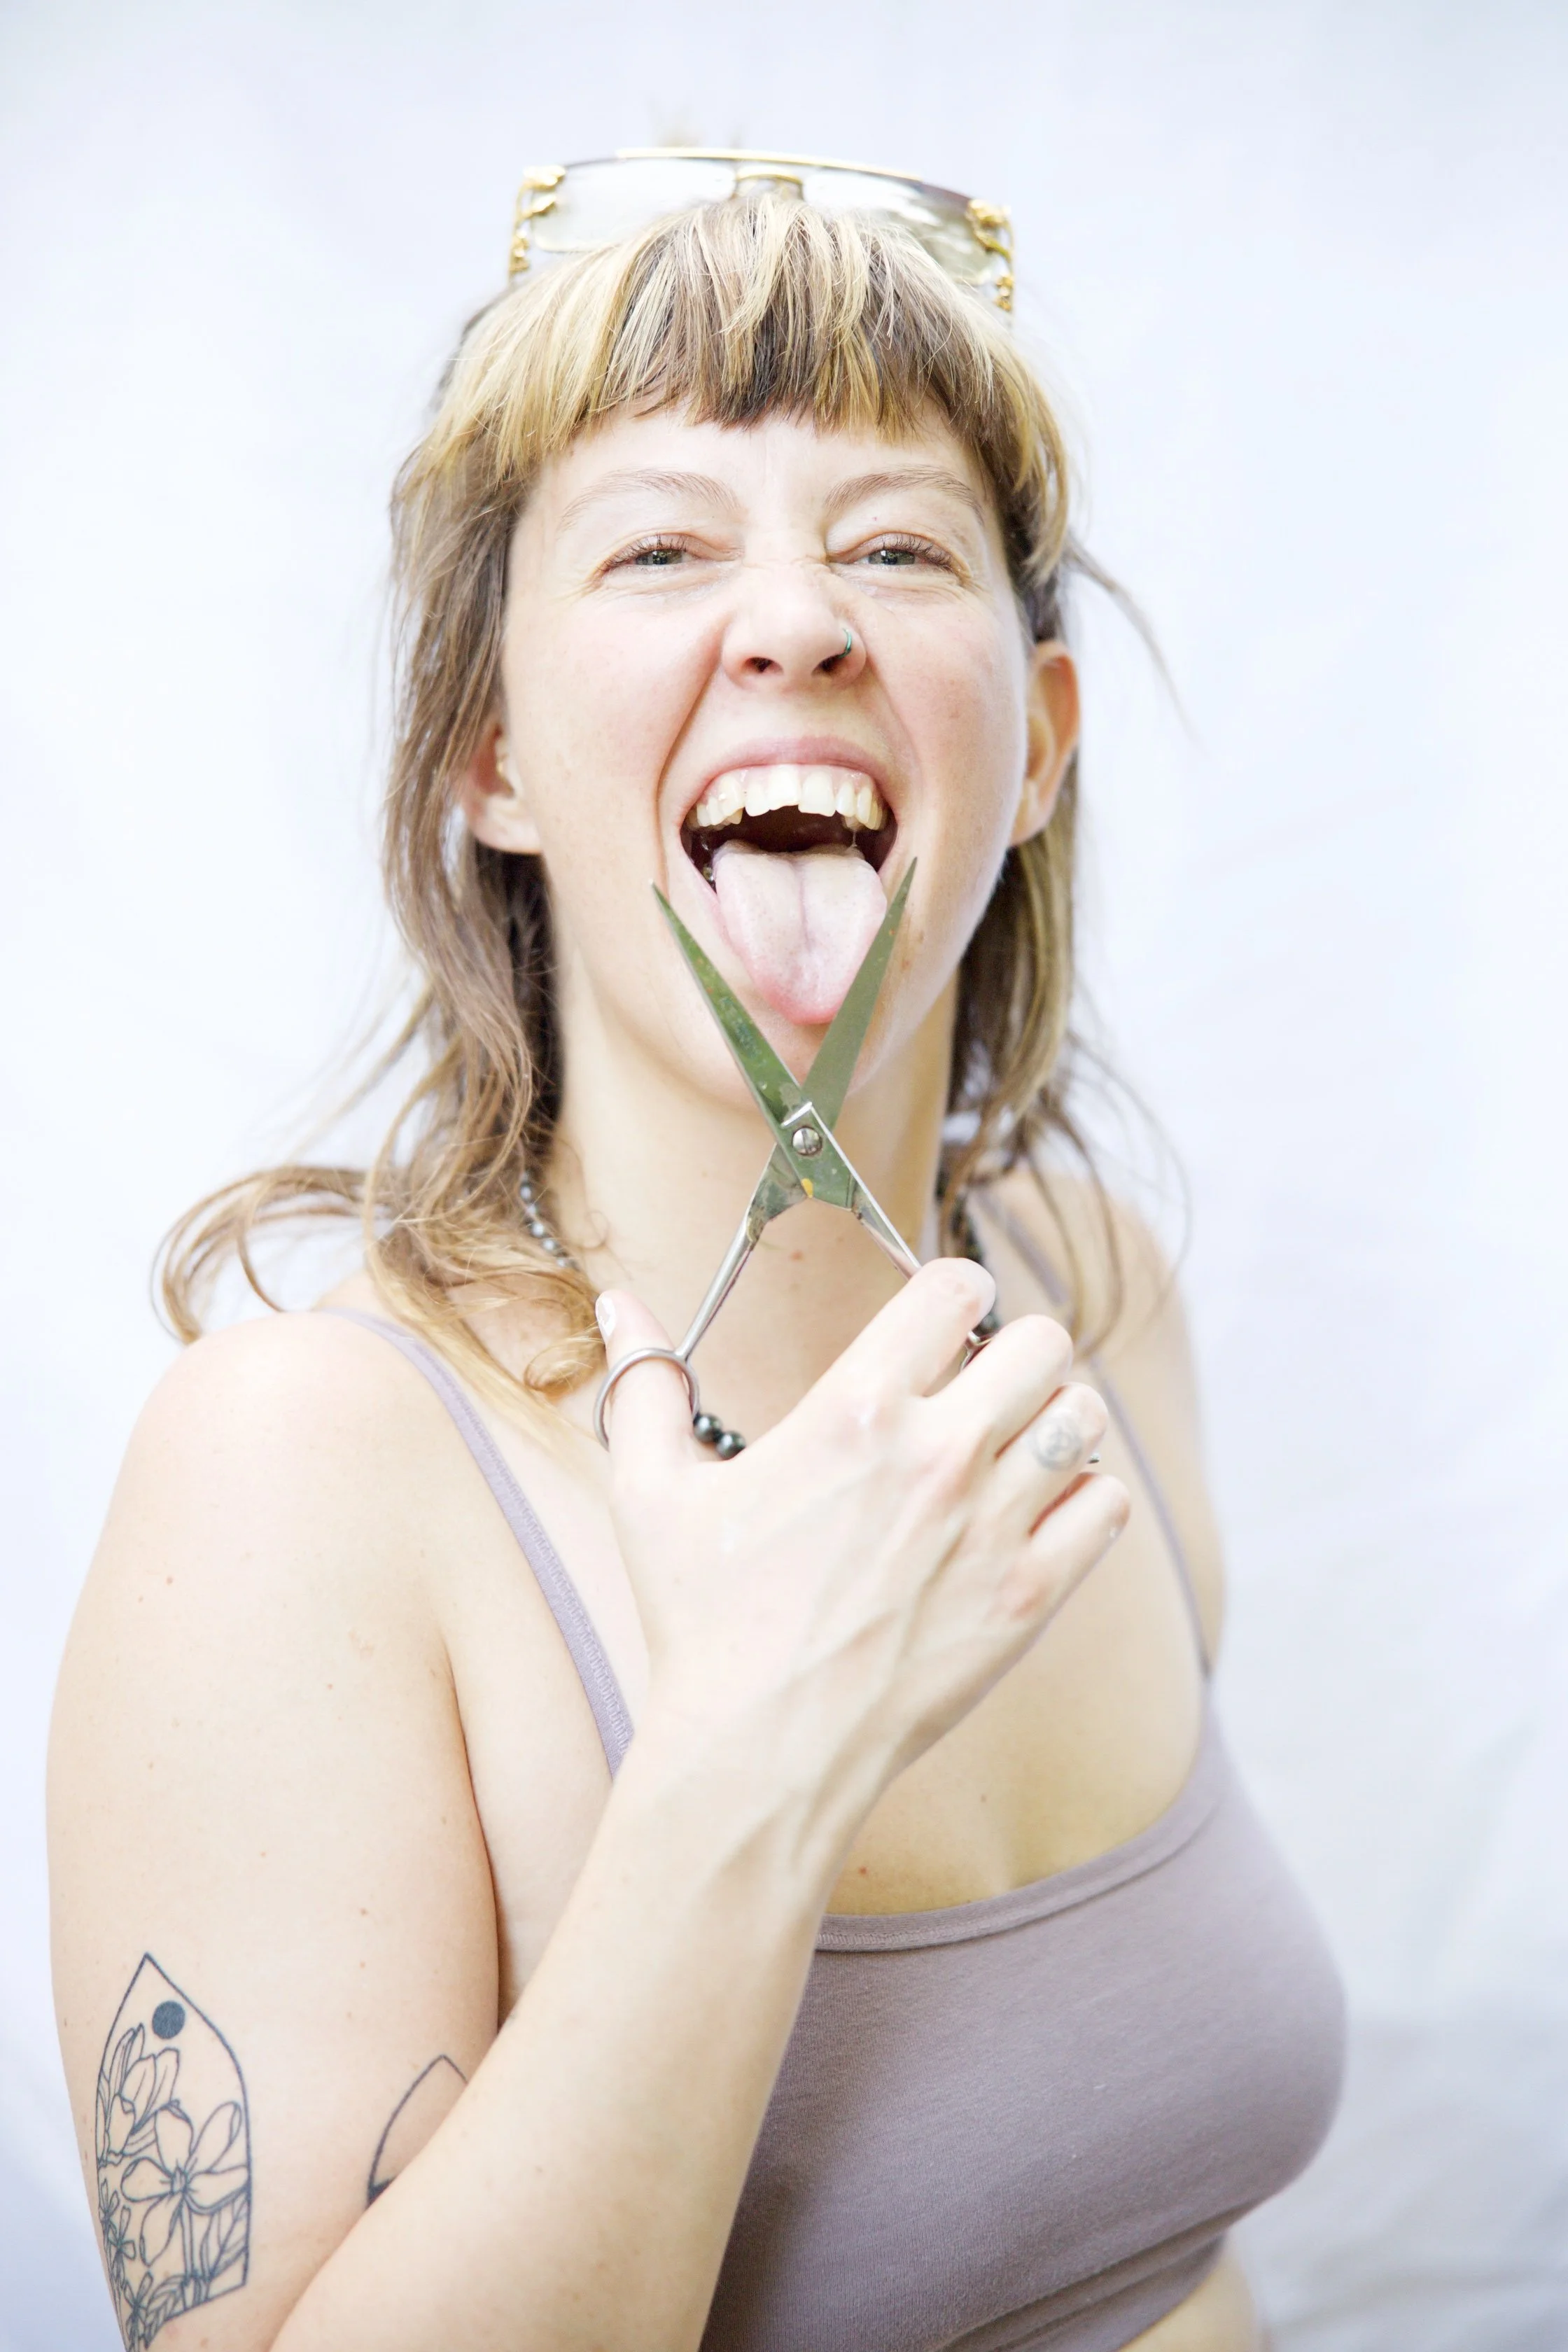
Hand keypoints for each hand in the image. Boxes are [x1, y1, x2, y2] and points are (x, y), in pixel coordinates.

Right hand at [596, 1261, 1129, 1850]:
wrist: (761, 1752)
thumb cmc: (702, 1624)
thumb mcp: (651, 1494)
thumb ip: (644, 1386)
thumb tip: (617, 1305)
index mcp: (855, 1410)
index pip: (956, 1287)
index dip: (954, 1292)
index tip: (941, 1323)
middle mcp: (938, 1455)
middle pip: (1043, 1340)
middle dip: (1016, 1350)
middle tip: (984, 1386)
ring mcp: (993, 1526)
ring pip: (1082, 1416)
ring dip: (1056, 1419)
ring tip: (1018, 1447)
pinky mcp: (1028, 1596)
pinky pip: (1106, 1506)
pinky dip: (1085, 1500)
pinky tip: (1040, 1515)